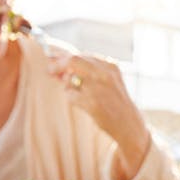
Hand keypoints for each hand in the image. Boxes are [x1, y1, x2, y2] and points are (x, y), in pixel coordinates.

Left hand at [47, 52, 150, 179]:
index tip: (53, 60)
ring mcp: (99, 88)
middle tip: (50, 71)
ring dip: (68, 86)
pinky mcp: (93, 103)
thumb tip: (59, 64)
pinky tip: (82, 104)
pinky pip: (70, 95)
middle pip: (73, 60)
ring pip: (70, 78)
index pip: (82, 55)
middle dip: (57, 65)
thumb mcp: (108, 81)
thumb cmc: (115, 102)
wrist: (129, 124)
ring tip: (79, 95)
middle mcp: (105, 74)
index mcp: (110, 66)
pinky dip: (72, 98)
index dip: (64, 57)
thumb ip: (87, 71)